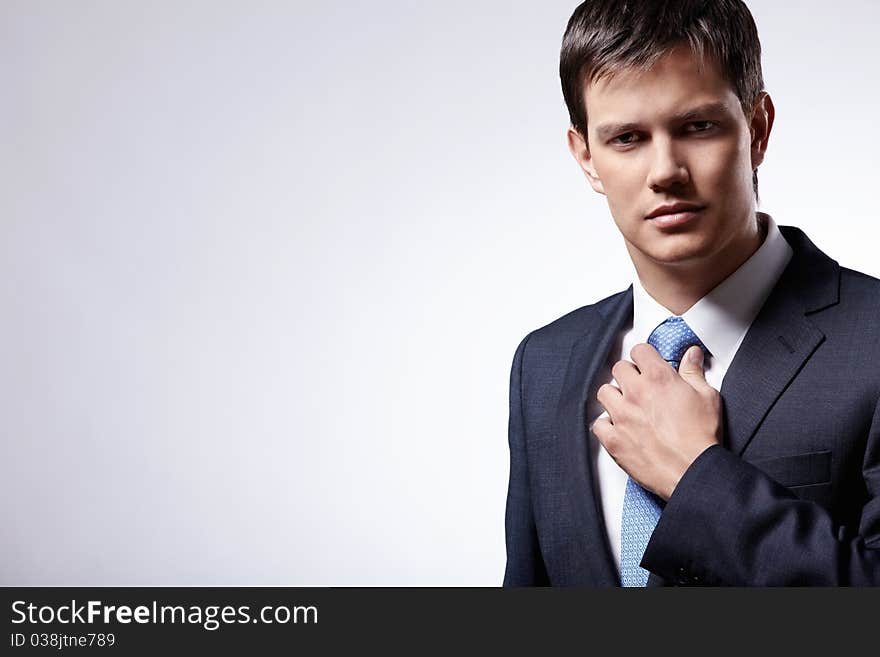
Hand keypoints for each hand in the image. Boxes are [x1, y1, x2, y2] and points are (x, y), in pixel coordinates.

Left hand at [591, 343, 721, 499]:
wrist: (693, 471)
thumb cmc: (701, 438)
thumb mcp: (707, 397)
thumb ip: (694, 372)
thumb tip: (692, 355)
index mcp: (659, 379)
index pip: (640, 351)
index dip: (644, 356)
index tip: (647, 363)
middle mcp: (636, 393)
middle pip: (618, 368)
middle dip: (628, 374)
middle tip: (639, 385)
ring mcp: (622, 416)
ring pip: (604, 392)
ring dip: (614, 396)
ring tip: (626, 405)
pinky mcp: (614, 439)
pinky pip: (598, 424)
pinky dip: (606, 425)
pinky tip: (618, 427)